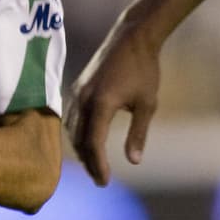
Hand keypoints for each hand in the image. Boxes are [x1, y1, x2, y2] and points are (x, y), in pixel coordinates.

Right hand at [64, 25, 160, 186]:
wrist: (132, 37)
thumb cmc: (144, 70)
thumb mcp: (147, 104)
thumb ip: (138, 133)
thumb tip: (134, 162)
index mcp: (101, 104)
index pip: (93, 144)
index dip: (98, 165)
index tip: (105, 182)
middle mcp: (84, 99)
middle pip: (79, 140)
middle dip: (89, 162)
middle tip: (101, 180)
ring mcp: (78, 92)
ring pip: (72, 130)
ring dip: (81, 150)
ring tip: (94, 165)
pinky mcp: (78, 87)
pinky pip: (71, 117)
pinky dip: (77, 134)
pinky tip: (87, 142)